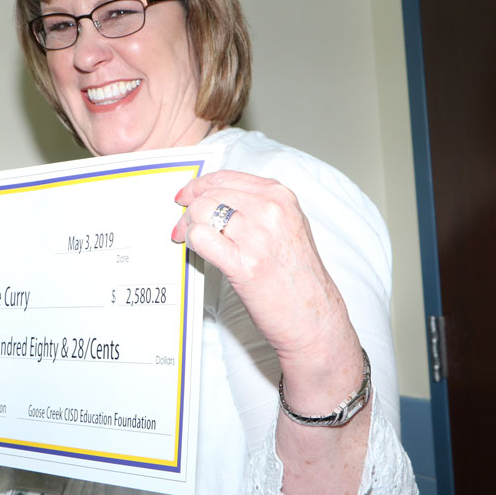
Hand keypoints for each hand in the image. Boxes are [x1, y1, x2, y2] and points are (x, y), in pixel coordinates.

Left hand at [171, 170, 356, 367]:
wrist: (313, 317)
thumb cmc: (300, 277)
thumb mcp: (289, 226)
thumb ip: (258, 206)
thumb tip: (218, 200)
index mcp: (281, 197)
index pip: (226, 178)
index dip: (199, 187)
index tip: (187, 197)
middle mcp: (270, 211)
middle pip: (209, 194)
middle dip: (189, 209)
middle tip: (182, 226)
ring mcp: (257, 237)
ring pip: (201, 212)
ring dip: (187, 226)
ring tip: (187, 239)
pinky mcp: (243, 264)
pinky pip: (201, 238)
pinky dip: (190, 241)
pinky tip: (195, 250)